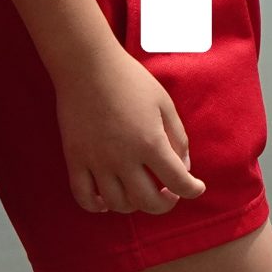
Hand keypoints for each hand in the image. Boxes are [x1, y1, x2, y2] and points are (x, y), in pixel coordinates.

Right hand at [57, 47, 206, 214]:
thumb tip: (183, 167)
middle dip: (165, 204)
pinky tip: (108, 200)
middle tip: (169, 194)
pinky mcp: (75, 159)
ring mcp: (96, 161)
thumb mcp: (164, 104)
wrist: (87, 65)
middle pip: (148, 202)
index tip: (196, 187)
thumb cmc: (129, 80)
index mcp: (150, 142)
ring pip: (118, 204)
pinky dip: (98, 206)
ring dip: (135, 205)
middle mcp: (123, 158)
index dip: (192, 189)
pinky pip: (84, 196)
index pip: (178, 181)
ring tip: (140, 192)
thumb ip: (178, 137)